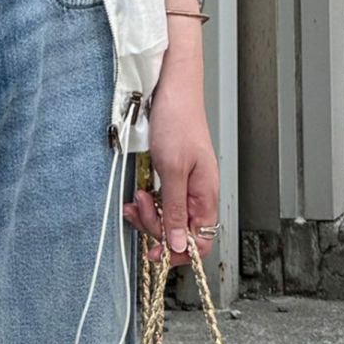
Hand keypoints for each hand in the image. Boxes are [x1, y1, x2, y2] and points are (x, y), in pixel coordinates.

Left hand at [122, 65, 219, 267]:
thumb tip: (180, 245)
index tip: (156, 252)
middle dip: (156, 227)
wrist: (171, 91)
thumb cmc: (178, 121)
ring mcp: (185, 186)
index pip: (202, 241)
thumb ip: (176, 210)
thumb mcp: (173, 170)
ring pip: (168, 218)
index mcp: (206, 195)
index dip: (180, 251)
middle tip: (140, 208)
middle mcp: (198, 194)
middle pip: (180, 232)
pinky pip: (161, 201)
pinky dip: (146, 202)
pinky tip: (138, 194)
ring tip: (137, 198)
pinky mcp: (172, 177)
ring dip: (148, 214)